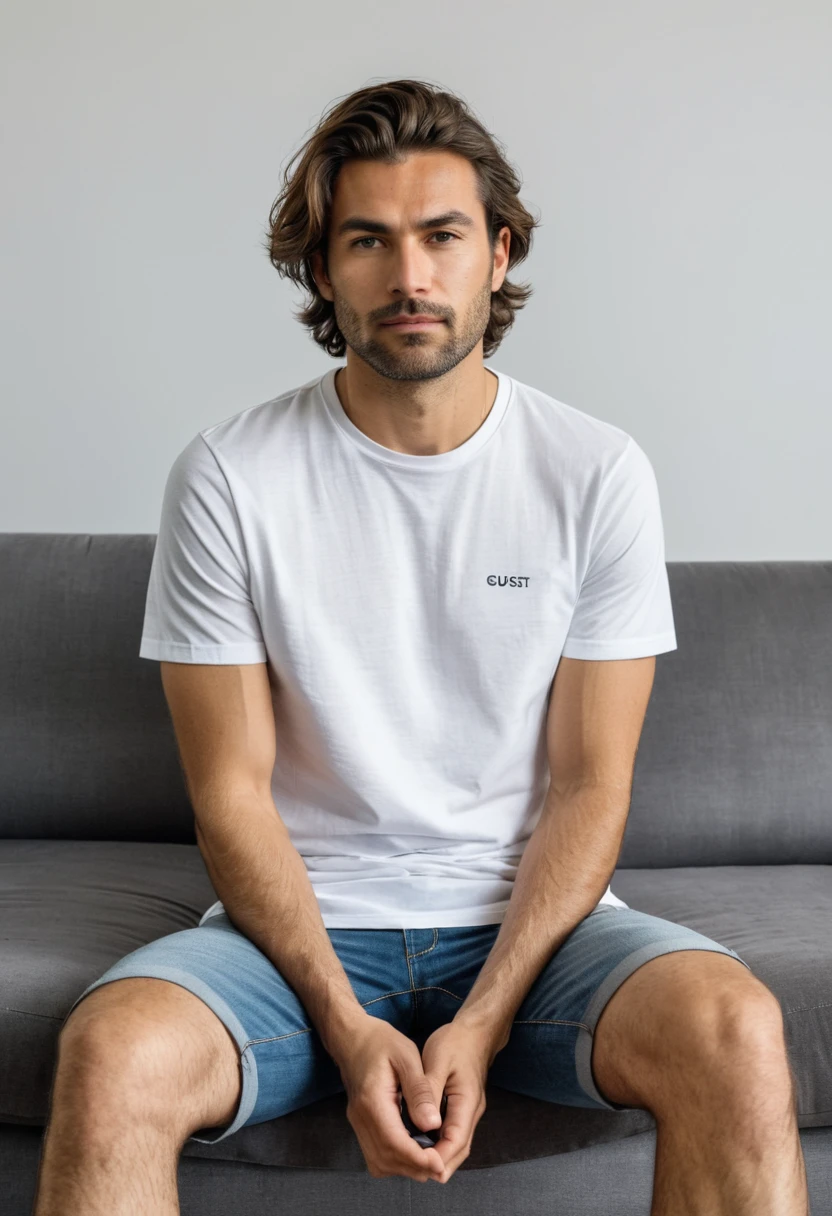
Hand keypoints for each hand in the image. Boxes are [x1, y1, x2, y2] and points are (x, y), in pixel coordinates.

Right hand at [334, 1015, 446, 1182]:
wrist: (353, 1037)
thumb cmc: (381, 1042)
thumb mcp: (407, 1056)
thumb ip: (420, 1091)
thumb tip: (432, 1124)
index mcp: (372, 1100)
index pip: (394, 1143)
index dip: (418, 1159)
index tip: (440, 1163)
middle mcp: (360, 1118)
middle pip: (386, 1159)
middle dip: (414, 1168)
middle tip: (440, 1164)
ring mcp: (357, 1123)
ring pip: (379, 1162)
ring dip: (405, 1167)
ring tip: (429, 1160)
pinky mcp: (360, 1124)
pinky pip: (375, 1155)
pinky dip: (395, 1161)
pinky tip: (412, 1150)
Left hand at [418, 1018, 491, 1182]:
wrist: (474, 1031)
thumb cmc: (455, 1042)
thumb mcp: (438, 1061)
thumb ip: (429, 1092)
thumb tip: (424, 1124)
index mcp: (467, 1101)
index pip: (456, 1140)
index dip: (438, 1157)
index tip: (416, 1165)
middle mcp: (471, 1111)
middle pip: (458, 1149)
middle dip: (437, 1164)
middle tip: (410, 1171)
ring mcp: (469, 1111)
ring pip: (456, 1145)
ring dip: (438, 1157)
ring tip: (411, 1163)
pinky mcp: (462, 1108)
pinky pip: (452, 1134)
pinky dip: (438, 1144)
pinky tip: (419, 1143)